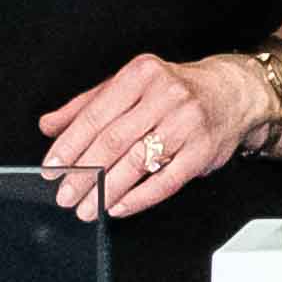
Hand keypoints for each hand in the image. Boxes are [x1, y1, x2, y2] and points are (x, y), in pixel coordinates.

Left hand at [35, 47, 280, 221]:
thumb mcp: (129, 86)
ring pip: (137, 162)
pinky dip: (139, 198)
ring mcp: (186, 124)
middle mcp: (165, 96)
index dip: (69, 146)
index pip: (96, 115)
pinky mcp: (202, 151)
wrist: (232, 93)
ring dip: (107, 190)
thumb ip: (87, 105)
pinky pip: (166, 181)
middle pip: (114, 141)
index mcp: (141, 74)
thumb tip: (49, 125)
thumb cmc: (176, 89)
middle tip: (65, 195)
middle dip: (84, 173)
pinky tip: (120, 206)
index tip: (52, 168)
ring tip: (88, 207)